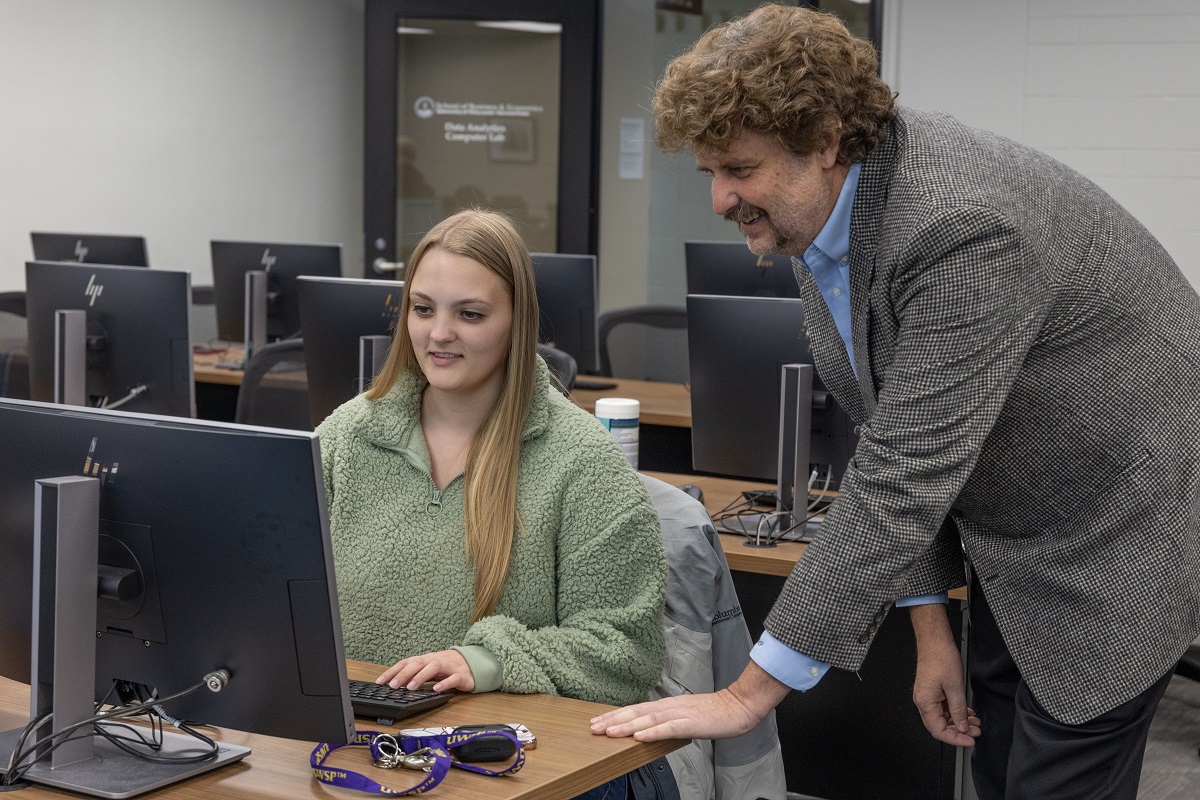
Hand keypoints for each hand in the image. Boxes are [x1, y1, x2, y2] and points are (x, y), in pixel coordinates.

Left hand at [376, 649, 474, 692]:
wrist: (472, 663)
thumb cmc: (446, 667)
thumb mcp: (428, 670)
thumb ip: (414, 675)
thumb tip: (394, 684)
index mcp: (425, 660)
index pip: (406, 663)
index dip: (392, 671)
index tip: (380, 682)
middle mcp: (435, 661)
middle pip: (418, 663)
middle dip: (404, 674)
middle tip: (393, 685)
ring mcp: (448, 667)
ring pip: (434, 667)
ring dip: (421, 676)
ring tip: (411, 687)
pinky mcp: (460, 676)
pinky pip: (452, 678)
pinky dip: (444, 683)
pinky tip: (436, 689)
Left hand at [589, 661, 787, 741]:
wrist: (738, 706)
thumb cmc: (713, 713)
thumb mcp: (685, 715)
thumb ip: (667, 720)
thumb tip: (647, 729)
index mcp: (667, 705)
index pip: (636, 710)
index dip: (616, 715)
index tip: (598, 721)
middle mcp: (669, 706)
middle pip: (636, 712)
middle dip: (613, 720)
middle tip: (593, 727)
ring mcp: (680, 713)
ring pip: (648, 720)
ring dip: (627, 726)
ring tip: (609, 732)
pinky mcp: (691, 722)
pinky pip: (668, 728)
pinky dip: (653, 732)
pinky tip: (639, 737)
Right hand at [910, 604, 979, 746]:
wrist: (934, 639)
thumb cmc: (941, 657)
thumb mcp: (955, 686)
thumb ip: (958, 710)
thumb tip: (962, 728)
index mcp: (925, 702)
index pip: (939, 730)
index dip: (955, 739)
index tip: (970, 740)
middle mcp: (923, 701)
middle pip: (940, 726)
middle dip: (959, 731)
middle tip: (976, 732)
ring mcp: (927, 696)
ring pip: (943, 717)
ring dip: (959, 721)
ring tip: (975, 722)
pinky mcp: (931, 690)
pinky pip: (943, 708)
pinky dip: (955, 712)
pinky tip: (967, 712)